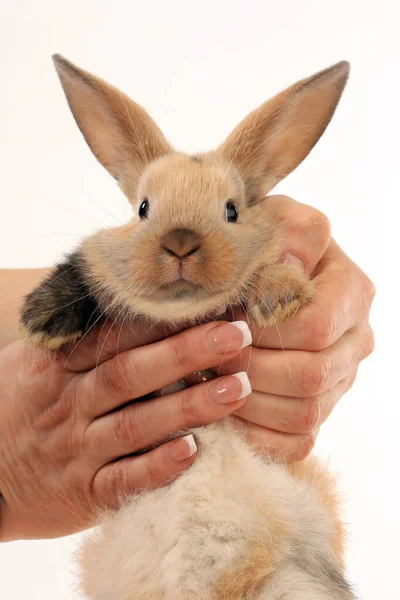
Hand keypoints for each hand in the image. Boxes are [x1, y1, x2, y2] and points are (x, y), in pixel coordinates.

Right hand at [0, 320, 250, 540]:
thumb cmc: (16, 407)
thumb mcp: (32, 360)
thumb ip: (76, 333)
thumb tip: (121, 292)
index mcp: (58, 366)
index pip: (113, 336)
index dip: (160, 318)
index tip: (206, 302)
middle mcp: (71, 404)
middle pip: (131, 374)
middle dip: (186, 353)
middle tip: (236, 335)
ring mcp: (78, 450)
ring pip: (137, 426)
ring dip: (188, 407)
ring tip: (237, 389)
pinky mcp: (85, 493)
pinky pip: (124, 481)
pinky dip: (158, 467)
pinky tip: (194, 451)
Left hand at [217, 195, 374, 461]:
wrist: (250, 276)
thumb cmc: (258, 246)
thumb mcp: (271, 220)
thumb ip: (289, 234)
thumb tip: (288, 270)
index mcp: (350, 291)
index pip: (315, 327)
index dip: (264, 331)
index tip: (224, 322)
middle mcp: (354, 340)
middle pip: (312, 376)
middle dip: (251, 369)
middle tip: (207, 358)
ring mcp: (339, 380)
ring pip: (305, 414)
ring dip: (247, 402)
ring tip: (209, 381)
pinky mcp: (318, 409)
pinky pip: (295, 441)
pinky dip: (255, 433)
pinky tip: (223, 409)